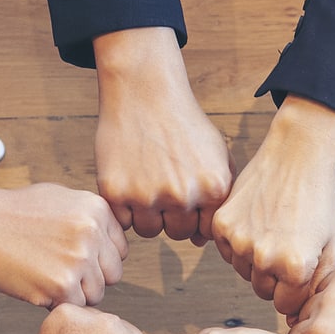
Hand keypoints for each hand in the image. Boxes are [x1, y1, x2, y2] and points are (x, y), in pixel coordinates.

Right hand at [0, 165, 125, 307]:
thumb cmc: (15, 212)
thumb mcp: (63, 199)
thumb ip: (92, 219)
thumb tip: (112, 244)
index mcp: (97, 210)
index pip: (119, 250)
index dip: (99, 258)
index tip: (76, 256)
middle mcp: (92, 234)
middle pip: (112, 274)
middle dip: (91, 277)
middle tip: (62, 270)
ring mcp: (77, 261)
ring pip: (96, 294)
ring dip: (75, 292)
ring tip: (47, 275)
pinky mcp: (59, 286)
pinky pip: (74, 306)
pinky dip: (57, 302)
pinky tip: (37, 284)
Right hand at [93, 27, 233, 242]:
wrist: (145, 92)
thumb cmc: (183, 125)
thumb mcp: (217, 155)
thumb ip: (219, 198)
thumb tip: (201, 241)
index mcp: (213, 188)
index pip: (206, 229)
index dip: (195, 215)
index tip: (187, 194)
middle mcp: (182, 195)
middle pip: (178, 233)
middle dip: (172, 215)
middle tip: (163, 184)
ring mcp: (147, 195)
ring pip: (149, 230)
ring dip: (147, 213)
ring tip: (146, 181)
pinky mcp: (115, 192)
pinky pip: (122, 220)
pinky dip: (124, 206)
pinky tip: (129, 179)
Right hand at [212, 95, 334, 315]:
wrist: (297, 155)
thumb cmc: (320, 203)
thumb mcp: (330, 248)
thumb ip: (315, 288)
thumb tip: (294, 322)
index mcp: (295, 267)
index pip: (286, 306)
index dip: (295, 288)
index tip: (301, 265)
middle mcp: (264, 258)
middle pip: (263, 291)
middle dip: (275, 277)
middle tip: (287, 244)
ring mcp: (239, 241)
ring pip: (243, 272)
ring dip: (255, 259)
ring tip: (274, 229)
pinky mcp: (221, 225)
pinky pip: (226, 252)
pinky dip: (238, 242)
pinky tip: (257, 220)